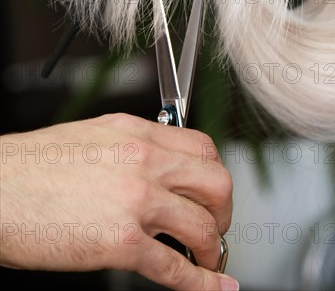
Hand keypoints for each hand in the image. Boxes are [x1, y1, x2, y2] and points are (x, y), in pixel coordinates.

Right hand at [0, 114, 235, 289]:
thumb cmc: (36, 164)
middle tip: (217, 225)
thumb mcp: (95, 137)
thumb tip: (160, 166)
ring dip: (213, 249)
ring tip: (205, 259)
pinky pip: (175, 267)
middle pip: (216, 183)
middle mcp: (143, 161)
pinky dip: (200, 284)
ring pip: (204, 225)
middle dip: (224, 211)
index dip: (215, 174)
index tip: (211, 192)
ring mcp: (135, 201)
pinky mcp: (120, 242)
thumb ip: (134, 148)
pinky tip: (209, 288)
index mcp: (137, 133)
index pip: (203, 148)